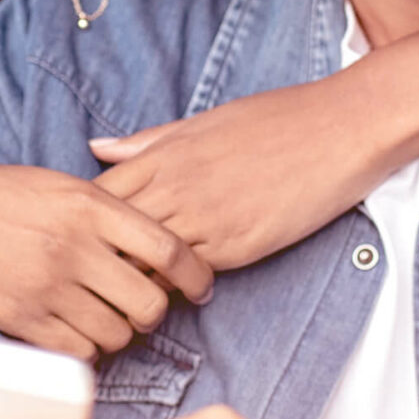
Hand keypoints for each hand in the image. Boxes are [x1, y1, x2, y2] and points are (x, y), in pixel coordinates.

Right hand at [0, 158, 213, 359]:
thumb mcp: (51, 185)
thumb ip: (101, 211)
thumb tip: (151, 243)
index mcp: (89, 203)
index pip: (170, 247)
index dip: (197, 274)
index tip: (201, 286)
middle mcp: (74, 244)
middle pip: (152, 301)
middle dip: (153, 311)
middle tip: (138, 307)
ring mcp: (46, 284)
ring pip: (119, 333)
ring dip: (118, 333)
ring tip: (100, 318)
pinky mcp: (19, 318)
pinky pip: (78, 352)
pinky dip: (84, 350)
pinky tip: (71, 333)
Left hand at [88, 77, 401, 270]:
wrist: (340, 129)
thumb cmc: (277, 120)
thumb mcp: (204, 122)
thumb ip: (149, 141)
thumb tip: (97, 148)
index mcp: (164, 154)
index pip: (97, 197)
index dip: (82, 223)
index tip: (78, 239)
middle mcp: (176, 187)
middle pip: (110, 236)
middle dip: (94, 259)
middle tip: (86, 280)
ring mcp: (205, 219)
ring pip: (142, 263)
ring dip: (129, 281)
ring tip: (120, 298)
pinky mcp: (236, 246)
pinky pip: (186, 277)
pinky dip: (171, 288)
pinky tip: (168, 294)